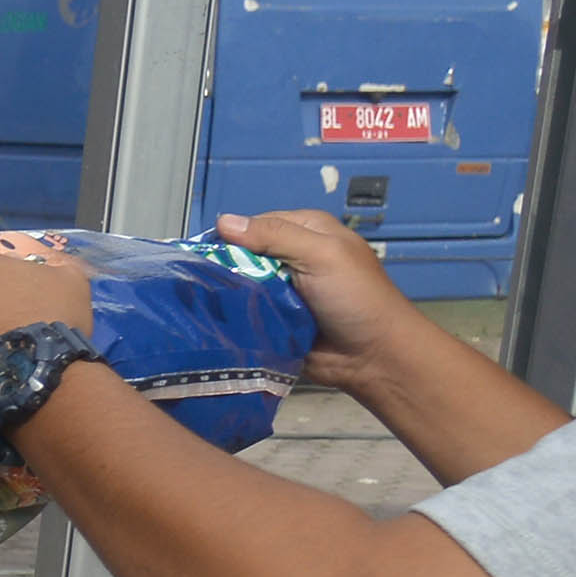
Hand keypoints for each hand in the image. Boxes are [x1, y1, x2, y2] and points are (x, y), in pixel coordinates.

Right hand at [218, 207, 423, 396]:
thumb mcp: (321, 254)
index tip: (204, 255)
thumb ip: (275, 236)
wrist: (371, 355)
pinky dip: (236, 317)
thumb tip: (223, 221)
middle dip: (226, 269)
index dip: (230, 238)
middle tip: (206, 284)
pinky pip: (245, 313)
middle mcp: (291, 257)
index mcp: (306, 231)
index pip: (253, 225)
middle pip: (242, 255)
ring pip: (240, 286)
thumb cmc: (357, 299)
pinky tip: (222, 321)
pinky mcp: (274, 318)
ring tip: (209, 305)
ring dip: (229, 296)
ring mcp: (281, 290)